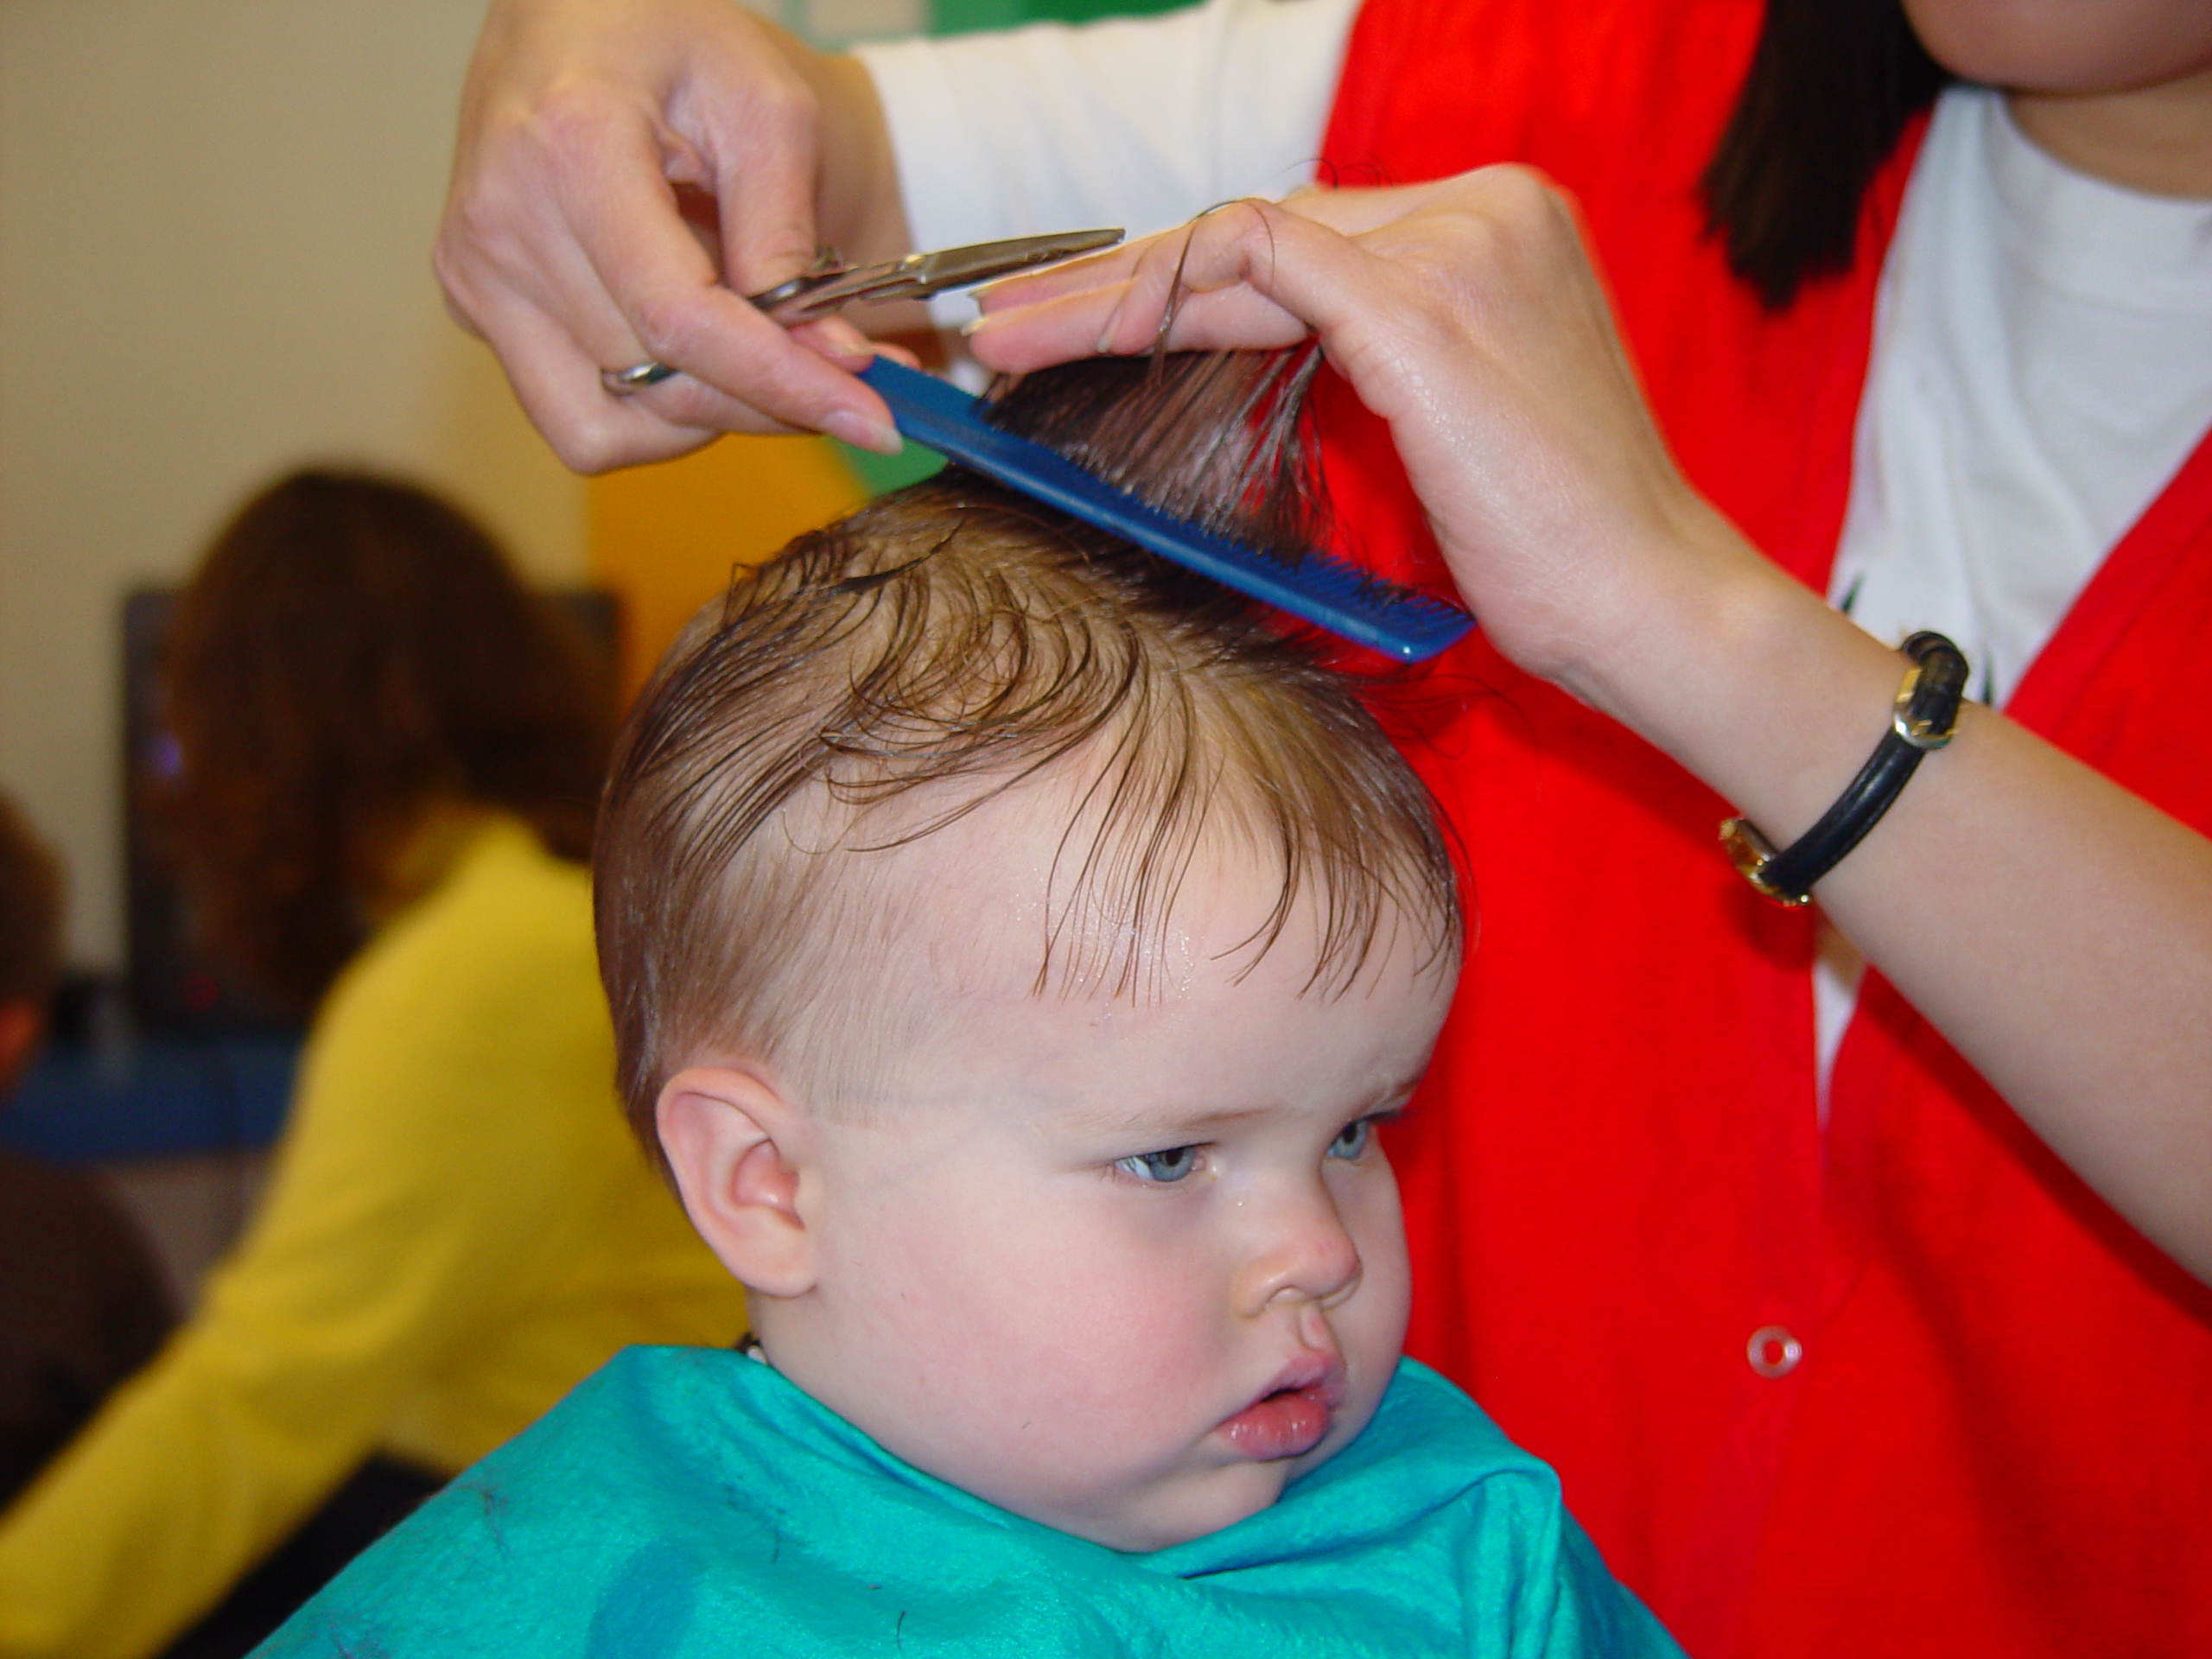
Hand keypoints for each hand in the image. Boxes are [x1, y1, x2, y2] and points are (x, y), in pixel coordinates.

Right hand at [436, 0, 908, 470]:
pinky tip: (691, 354)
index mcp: (570, 150)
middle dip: (764, 400)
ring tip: (754, 348)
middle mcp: (502, 225)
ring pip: (610, 427)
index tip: (872, 418)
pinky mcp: (474, 306)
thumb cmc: (672, 40)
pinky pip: (574, 418)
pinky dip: (649, 414)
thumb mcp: (765, 105)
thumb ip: (786, 232)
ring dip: (705, 413)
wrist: (578, 18)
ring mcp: (475, 274)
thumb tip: (825, 356)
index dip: (782, 382)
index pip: (680, 320)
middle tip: (845, 382)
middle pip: (654, 386)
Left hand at [982, 175, 2211, 1285]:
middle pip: (1261, 229)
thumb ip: (1374, 364)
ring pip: (1243, 240)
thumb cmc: (1560, 547)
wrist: (1653, 600)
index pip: (1302, 236)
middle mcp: (1484, 205)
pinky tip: (1083, 333)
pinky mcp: (1426, 304)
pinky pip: (1261, 264)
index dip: (1181, 277)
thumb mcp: (1456, 430)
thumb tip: (1253, 365)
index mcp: (1497, 226)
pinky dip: (1163, 295)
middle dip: (1124, 277)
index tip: (1085, 323)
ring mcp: (1459, 242)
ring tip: (1012, 334)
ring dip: (1115, 287)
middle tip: (1011, 323)